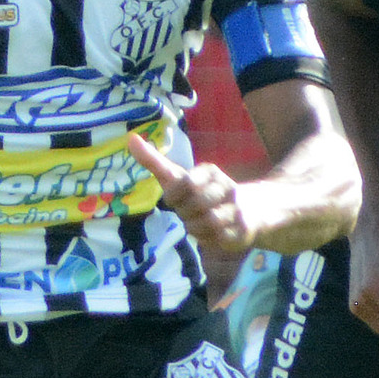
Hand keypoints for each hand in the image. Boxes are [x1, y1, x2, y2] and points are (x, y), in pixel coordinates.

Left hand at [124, 132, 253, 262]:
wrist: (248, 210)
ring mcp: (236, 208)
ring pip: (209, 221)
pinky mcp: (242, 229)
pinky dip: (207, 239)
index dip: (173, 195)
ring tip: (194, 223)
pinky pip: (219, 238)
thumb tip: (130, 139)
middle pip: (197, 203)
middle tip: (185, 212)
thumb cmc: (202, 192)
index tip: (172, 199)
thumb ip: (154, 161)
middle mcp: (226, 187)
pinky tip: (207, 233)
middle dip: (184, 212)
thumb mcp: (179, 176)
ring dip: (194, 227)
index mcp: (210, 172)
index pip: (186, 182)